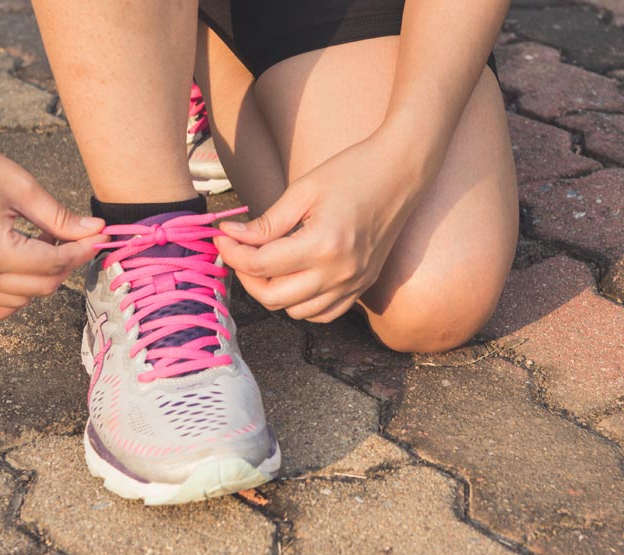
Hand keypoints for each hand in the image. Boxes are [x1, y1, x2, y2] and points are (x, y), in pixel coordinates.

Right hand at [0, 117, 107, 321]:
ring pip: (16, 301)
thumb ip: (61, 218)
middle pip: (39, 288)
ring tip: (38, 245)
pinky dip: (3, 304)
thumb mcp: (22, 187)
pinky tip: (16, 280)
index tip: (97, 237)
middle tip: (71, 238)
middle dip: (64, 265)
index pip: (53, 264)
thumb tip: (95, 232)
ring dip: (37, 280)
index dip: (81, 251)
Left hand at [215, 127, 435, 322]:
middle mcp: (339, 273)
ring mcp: (353, 284)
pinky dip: (301, 304)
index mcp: (322, 246)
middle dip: (246, 276)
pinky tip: (292, 278)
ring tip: (265, 262)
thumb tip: (230, 236)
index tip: (222, 237)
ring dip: (272, 292)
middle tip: (239, 251)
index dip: (232, 253)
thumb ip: (266, 223)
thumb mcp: (302, 192)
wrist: (401, 172)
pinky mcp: (362, 287)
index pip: (260, 265)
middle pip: (273, 297)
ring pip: (295, 312)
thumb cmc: (351, 172)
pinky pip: (322, 314)